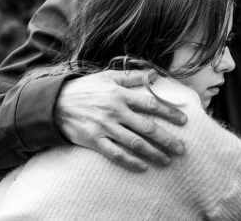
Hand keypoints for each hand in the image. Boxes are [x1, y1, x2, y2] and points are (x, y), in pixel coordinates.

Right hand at [55, 69, 186, 171]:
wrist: (56, 103)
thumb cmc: (85, 88)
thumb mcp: (107, 77)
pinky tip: (143, 166)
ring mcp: (105, 127)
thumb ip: (132, 76)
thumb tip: (153, 74)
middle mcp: (115, 111)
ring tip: (167, 160)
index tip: (184, 120)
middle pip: (146, 127)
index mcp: (120, 94)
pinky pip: (115, 154)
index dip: (169, 112)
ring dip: (153, 153)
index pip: (150, 103)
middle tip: (181, 148)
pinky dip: (130, 161)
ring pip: (134, 143)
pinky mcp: (94, 140)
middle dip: (166, 138)